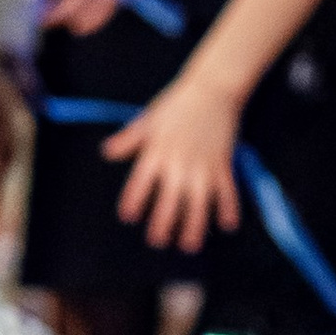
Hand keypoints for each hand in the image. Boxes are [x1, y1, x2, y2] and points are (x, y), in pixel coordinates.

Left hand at [106, 66, 241, 252]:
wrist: (212, 89)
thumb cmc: (177, 104)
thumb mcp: (148, 120)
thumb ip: (128, 139)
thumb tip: (106, 152)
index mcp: (156, 153)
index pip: (139, 184)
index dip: (133, 202)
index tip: (128, 217)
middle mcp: (178, 164)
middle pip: (168, 202)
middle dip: (163, 225)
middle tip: (158, 240)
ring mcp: (202, 166)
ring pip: (198, 204)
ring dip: (194, 226)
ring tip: (189, 245)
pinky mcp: (222, 164)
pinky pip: (227, 191)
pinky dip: (229, 208)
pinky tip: (227, 225)